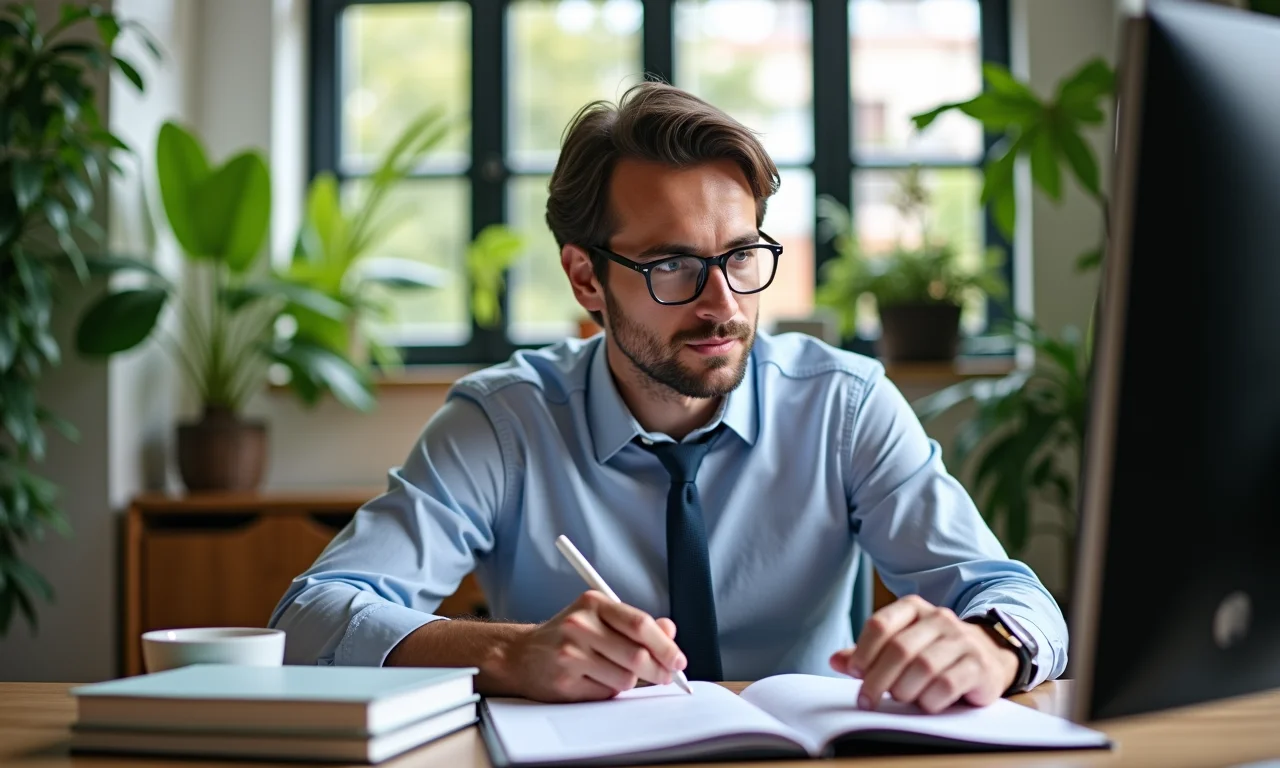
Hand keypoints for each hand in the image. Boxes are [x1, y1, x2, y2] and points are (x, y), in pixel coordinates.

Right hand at [502, 590, 687, 701]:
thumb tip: (670, 631)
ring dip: (630, 681)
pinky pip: (605, 693)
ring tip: (615, 672)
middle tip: (665, 676)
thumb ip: (636, 625)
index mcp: (594, 603)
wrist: (521, 654)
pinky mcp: (564, 681)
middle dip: (658, 670)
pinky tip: (594, 680)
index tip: (678, 660)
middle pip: (636, 655)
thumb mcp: (600, 618)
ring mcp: (570, 653)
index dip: (665, 645)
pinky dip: (609, 691)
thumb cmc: (568, 636)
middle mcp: (580, 625)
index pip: (640, 624)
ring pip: (624, 678)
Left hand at [830, 595, 1019, 713]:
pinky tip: (925, 704)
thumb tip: (836, 660)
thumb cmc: (935, 652)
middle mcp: (939, 618)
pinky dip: (929, 700)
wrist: (989, 655)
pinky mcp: (979, 665)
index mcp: (914, 608)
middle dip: (878, 679)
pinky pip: (947, 684)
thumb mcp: (902, 645)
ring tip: (899, 699)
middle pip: (899, 648)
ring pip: (923, 666)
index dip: (863, 652)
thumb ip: (869, 653)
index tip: (855, 674)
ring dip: (904, 689)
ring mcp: (962, 640)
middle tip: (867, 700)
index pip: (880, 624)